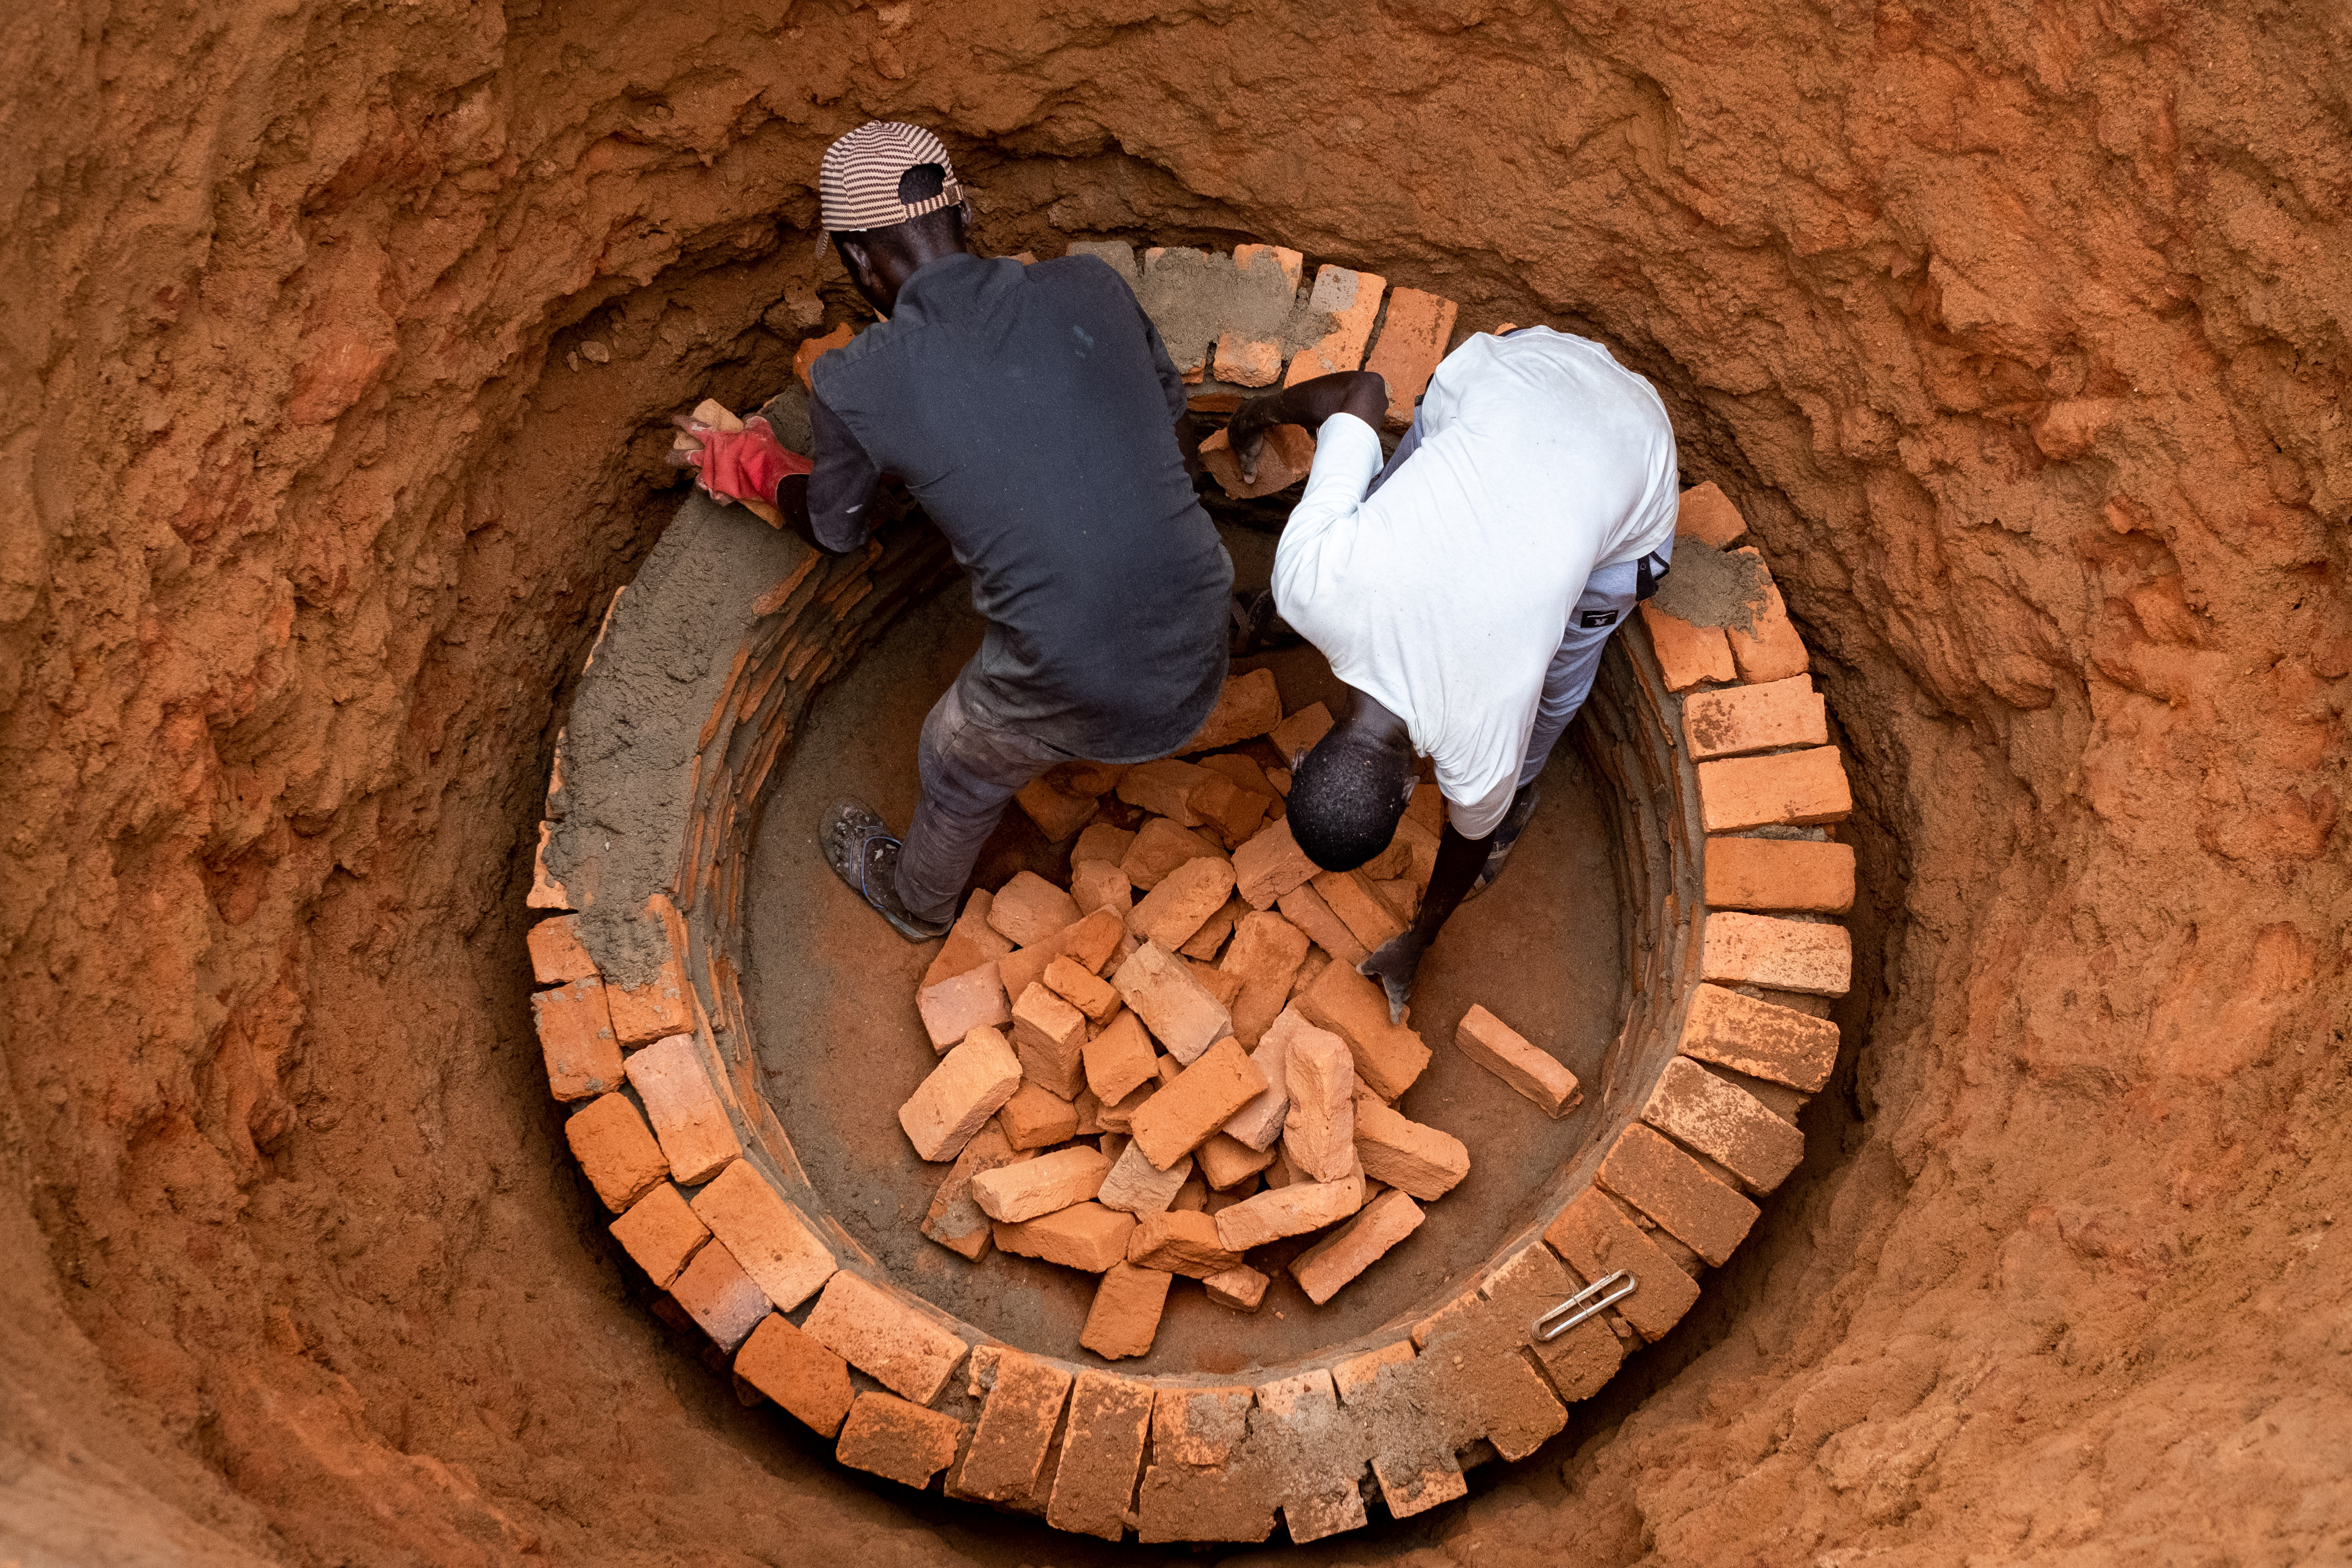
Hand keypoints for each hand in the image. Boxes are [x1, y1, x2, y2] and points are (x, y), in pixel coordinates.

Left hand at [667, 415, 810, 505]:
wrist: (770, 473)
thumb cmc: (762, 449)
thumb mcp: (759, 427)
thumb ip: (751, 422)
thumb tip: (749, 420)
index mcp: (716, 440)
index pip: (695, 428)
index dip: (683, 423)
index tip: (674, 420)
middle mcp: (711, 459)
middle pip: (687, 457)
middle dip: (676, 457)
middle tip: (667, 458)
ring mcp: (715, 477)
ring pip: (699, 481)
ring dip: (699, 481)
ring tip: (700, 482)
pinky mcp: (725, 493)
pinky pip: (717, 497)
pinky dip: (719, 496)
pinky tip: (721, 496)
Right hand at [1225, 394, 1284, 483]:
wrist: (1257, 417)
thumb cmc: (1249, 436)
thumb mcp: (1247, 455)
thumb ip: (1247, 467)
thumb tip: (1248, 481)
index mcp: (1230, 429)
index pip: (1233, 437)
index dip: (1239, 442)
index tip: (1245, 445)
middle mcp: (1235, 417)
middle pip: (1240, 425)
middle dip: (1245, 430)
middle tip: (1254, 436)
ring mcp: (1244, 408)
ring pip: (1247, 415)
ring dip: (1253, 421)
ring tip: (1262, 427)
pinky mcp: (1254, 402)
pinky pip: (1257, 409)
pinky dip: (1262, 414)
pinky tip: (1268, 419)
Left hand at [1358, 931, 1427, 1025]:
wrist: (1412, 942)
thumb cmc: (1393, 956)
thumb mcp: (1375, 962)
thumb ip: (1366, 967)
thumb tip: (1359, 970)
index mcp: (1395, 988)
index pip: (1395, 1005)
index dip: (1395, 1014)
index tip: (1396, 1022)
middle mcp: (1403, 984)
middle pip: (1401, 996)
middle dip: (1397, 1002)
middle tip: (1394, 1007)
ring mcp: (1408, 975)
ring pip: (1403, 987)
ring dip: (1398, 991)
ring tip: (1392, 991)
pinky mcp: (1409, 966)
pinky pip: (1403, 977)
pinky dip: (1398, 980)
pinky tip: (1392, 973)